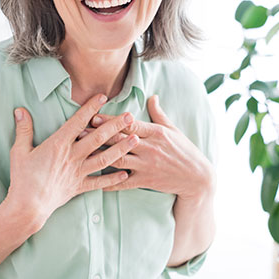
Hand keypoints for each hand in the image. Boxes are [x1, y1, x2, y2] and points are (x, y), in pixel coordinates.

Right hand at [5, 94, 139, 231]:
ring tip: (135, 139)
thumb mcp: (20, 151)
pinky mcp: (79, 187)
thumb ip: (23, 129)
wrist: (28, 206)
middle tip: (130, 116)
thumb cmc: (22, 178)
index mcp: (58, 144)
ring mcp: (78, 172)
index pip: (78, 122)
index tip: (103, 97)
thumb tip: (20, 110)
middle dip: (115, 126)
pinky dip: (113, 178)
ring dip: (121, 148)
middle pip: (98, 138)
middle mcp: (72, 156)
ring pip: (104, 158)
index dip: (91, 108)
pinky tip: (125, 173)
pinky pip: (99, 182)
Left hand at [92, 95, 213, 201]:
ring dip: (100, 155)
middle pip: (120, 140)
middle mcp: (149, 148)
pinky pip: (124, 183)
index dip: (111, 120)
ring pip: (119, 159)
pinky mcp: (146, 181)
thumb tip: (152, 96)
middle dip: (99, 135)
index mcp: (156, 133)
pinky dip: (110, 182)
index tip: (94, 115)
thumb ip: (159, 114)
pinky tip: (95, 181)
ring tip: (83, 153)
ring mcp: (147, 165)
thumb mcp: (173, 130)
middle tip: (80, 131)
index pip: (130, 124)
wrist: (197, 178)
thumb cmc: (185, 151)